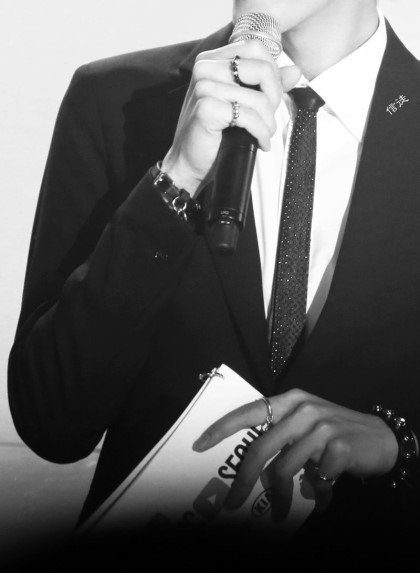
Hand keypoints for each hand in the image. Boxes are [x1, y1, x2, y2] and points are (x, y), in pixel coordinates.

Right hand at [162, 40, 300, 195]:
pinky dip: (260, 133)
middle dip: (274, 98)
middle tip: (268, 118)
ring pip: (259, 98)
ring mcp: (204, 87)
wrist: (189, 162)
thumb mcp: (241, 103)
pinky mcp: (207, 108)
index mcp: (212, 61)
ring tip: (263, 134)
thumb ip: (266, 84)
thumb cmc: (213, 134)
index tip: (270, 97)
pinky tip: (259, 143)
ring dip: (268, 122)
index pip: (256, 48)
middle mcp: (205, 68)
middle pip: (262, 69)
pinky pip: (249, 117)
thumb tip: (294, 71)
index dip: (272, 73)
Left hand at [193, 389, 398, 509]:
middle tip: (232, 503)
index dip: (222, 428)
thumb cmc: (335, 432)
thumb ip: (281, 440)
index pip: (249, 412)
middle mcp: (303, 410)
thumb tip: (252, 472)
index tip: (199, 445)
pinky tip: (323, 493)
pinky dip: (315, 493)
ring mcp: (321, 427)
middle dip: (243, 480)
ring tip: (279, 512)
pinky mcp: (338, 447)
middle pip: (261, 447)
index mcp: (290, 401)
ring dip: (279, 497)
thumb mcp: (306, 425)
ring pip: (284, 469)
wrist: (381, 438)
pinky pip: (314, 481)